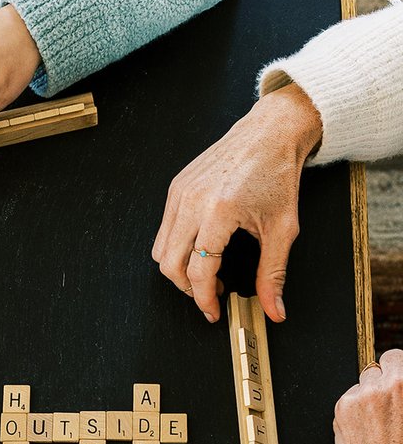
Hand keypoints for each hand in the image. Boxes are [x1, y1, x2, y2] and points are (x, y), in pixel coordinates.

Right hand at [152, 83, 322, 323]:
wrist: (270, 132)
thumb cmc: (277, 175)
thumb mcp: (282, 230)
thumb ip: (273, 274)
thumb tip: (273, 309)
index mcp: (219, 211)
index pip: (198, 271)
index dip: (204, 299)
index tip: (214, 311)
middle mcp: (192, 201)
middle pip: (170, 265)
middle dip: (187, 289)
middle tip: (209, 295)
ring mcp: (179, 193)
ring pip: (160, 249)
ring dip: (178, 269)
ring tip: (205, 273)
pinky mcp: (176, 187)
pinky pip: (164, 230)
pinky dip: (177, 248)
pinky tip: (201, 249)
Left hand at [334, 350, 402, 443]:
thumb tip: (399, 384)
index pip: (395, 357)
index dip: (395, 370)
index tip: (394, 382)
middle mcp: (387, 387)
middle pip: (376, 368)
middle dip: (381, 383)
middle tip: (385, 407)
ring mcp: (362, 397)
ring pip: (361, 384)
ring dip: (366, 397)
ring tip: (376, 426)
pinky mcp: (342, 410)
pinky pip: (347, 400)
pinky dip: (353, 412)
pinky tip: (364, 433)